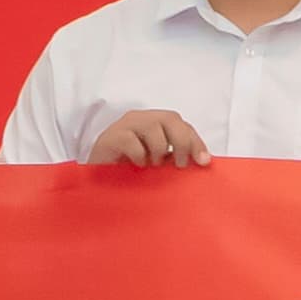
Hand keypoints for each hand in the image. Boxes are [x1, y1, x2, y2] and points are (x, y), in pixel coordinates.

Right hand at [83, 108, 210, 170]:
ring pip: (153, 126)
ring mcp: (124, 126)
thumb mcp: (157, 164)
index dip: (195, 141)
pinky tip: (137, 165)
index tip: (204, 162)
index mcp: (155, 124)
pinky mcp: (110, 137)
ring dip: (159, 150)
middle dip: (182, 142)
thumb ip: (175, 159)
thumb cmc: (128, 171)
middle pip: (170, 119)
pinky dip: (139, 155)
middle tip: (181, 165)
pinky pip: (131, 140)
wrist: (96, 180)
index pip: (182, 125)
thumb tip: (202, 162)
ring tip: (152, 166)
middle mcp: (141, 119)